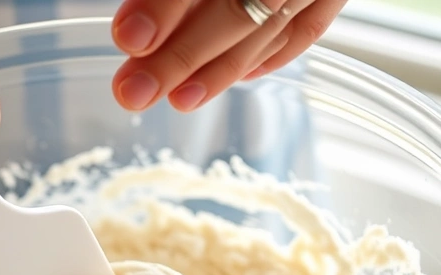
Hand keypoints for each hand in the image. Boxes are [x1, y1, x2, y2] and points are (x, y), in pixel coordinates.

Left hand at [111, 0, 347, 111]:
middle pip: (236, 5)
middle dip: (181, 56)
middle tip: (133, 90)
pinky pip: (311, 23)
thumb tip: (135, 15)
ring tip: (176, 99)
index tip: (129, 35)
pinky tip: (239, 77)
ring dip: (221, 69)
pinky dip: (274, 54)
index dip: (166, 4)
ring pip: (271, 24)